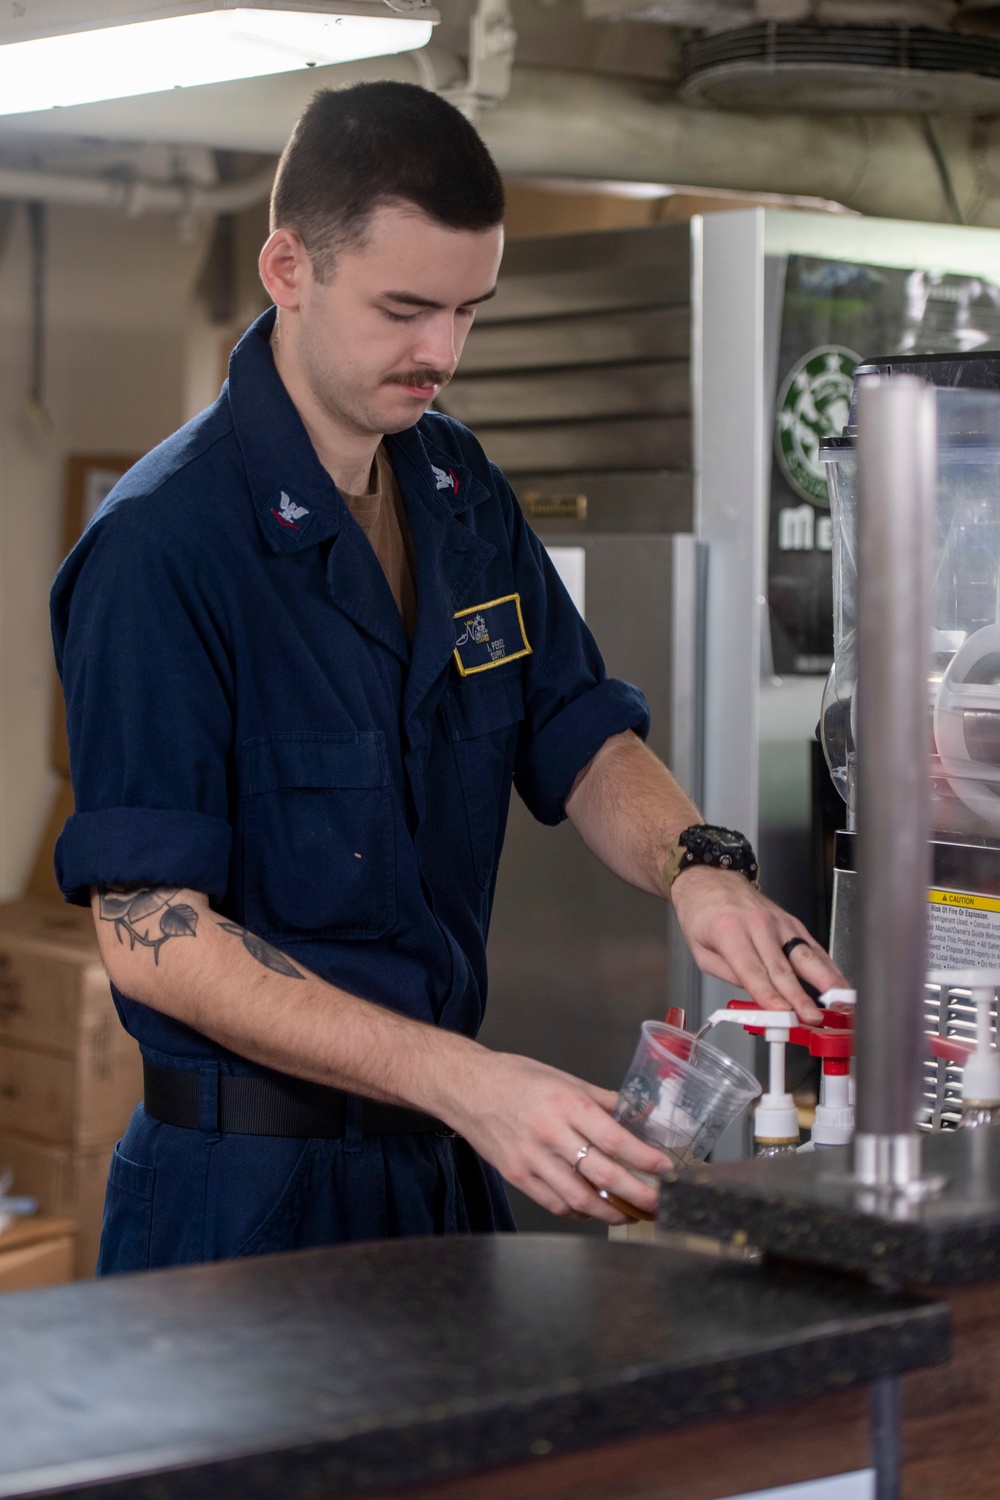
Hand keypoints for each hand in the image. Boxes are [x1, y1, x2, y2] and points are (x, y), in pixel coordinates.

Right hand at [444, 1050, 670, 1224]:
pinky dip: (578, 1212)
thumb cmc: (515, 1078)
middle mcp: (551, 1134)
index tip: (665, 1169)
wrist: (466, 1088)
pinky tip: (592, 1210)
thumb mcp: (563, 1078)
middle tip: (658, 1203)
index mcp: (567, 1104)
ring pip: (580, 1198)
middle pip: (603, 1175)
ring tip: (631, 1215)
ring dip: (611, 1212)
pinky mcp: (517, 1176)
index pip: (616, 1138)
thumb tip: (638, 1113)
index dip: (644, 1159)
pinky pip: (554, 1203)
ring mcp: (533, 1159)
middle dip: (637, 1194)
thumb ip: (602, 1100)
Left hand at [670, 867, 845, 1022]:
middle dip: (800, 996)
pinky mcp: (791, 923)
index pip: (753, 971)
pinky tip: (839, 982)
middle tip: (813, 1017)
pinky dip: (829, 966)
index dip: (769, 995)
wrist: (711, 880)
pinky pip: (813, 947)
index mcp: (729, 932)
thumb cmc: (703, 914)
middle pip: (783, 967)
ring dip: (825, 981)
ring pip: (806, 956)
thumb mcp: (701, 952)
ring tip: (840, 1000)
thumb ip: (730, 976)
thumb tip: (757, 997)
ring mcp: (778, 923)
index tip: (783, 1013)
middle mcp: (758, 925)